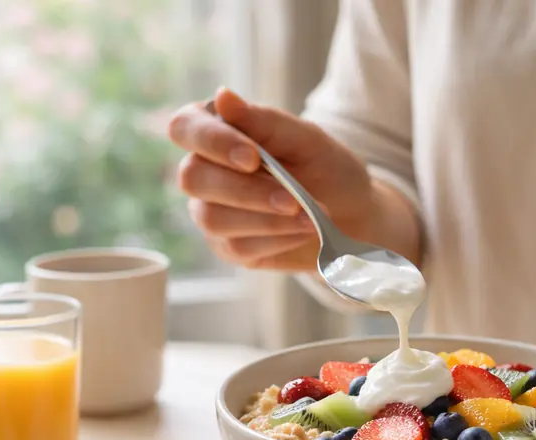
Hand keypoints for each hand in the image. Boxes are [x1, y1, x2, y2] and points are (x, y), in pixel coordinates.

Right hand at [167, 87, 377, 269]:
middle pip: (193, 178)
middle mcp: (204, 170)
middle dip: (246, 191)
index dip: (212, 142)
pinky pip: (237, 247)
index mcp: (216, 130)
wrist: (350, 217)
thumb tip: (222, 96)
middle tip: (293, 200)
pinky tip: (301, 232)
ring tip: (308, 219)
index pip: (185, 127)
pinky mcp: (226, 246)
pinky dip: (276, 239)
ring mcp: (210, 211)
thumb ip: (264, 121)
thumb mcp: (306, 139)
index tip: (253, 158)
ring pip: (213, 218)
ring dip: (266, 220)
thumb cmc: (325, 169)